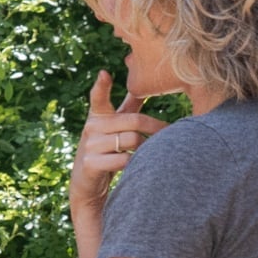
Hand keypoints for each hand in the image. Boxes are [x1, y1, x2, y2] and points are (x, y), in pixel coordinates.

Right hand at [70, 72, 168, 211]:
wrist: (87, 183)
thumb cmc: (106, 149)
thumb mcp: (114, 126)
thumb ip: (128, 106)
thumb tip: (144, 86)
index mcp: (97, 115)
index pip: (98, 98)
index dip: (101, 86)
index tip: (105, 74)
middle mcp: (91, 127)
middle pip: (133, 121)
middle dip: (155, 126)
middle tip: (170, 131)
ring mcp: (90, 145)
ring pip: (132, 140)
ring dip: (147, 147)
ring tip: (151, 152)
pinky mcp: (91, 163)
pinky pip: (124, 159)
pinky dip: (135, 163)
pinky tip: (137, 165)